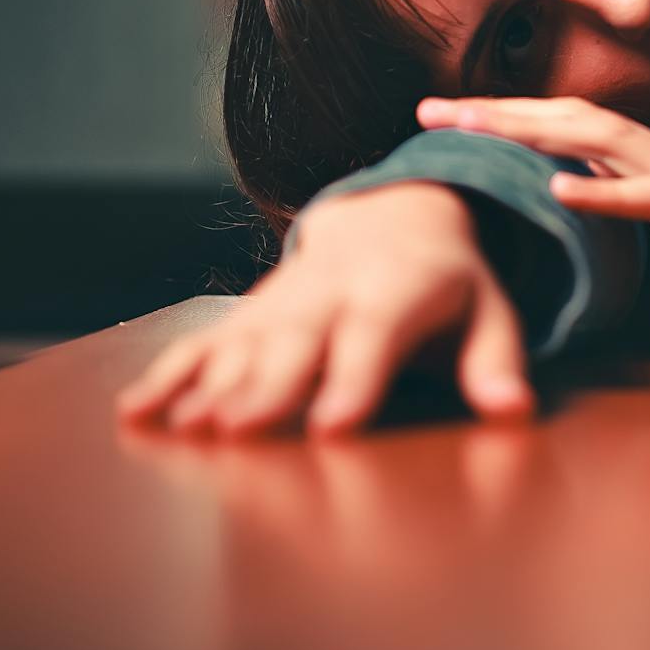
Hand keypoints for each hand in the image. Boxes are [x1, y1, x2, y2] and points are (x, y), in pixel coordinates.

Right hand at [116, 181, 536, 437]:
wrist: (392, 215)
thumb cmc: (449, 283)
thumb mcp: (489, 309)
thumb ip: (496, 360)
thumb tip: (513, 411)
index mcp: (397, 290)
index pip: (374, 335)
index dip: (354, 380)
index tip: (332, 429)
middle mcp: (331, 292)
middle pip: (296, 341)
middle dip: (268, 387)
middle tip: (240, 434)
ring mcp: (282, 301)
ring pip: (242, 343)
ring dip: (211, 386)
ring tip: (185, 431)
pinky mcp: (248, 314)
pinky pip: (203, 343)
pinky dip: (169, 375)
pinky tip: (136, 415)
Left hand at [416, 95, 649, 337]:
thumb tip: (598, 216)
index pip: (584, 132)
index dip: (516, 121)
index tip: (454, 122)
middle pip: (579, 119)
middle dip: (500, 112)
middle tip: (428, 110)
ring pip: (607, 141)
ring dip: (531, 131)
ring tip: (470, 127)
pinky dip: (606, 192)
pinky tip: (558, 191)